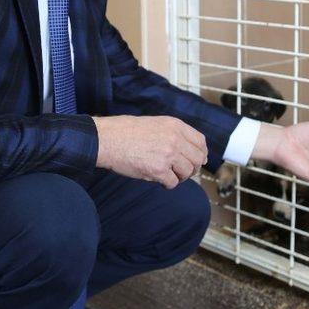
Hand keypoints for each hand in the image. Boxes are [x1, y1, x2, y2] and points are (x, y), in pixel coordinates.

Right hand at [92, 115, 207, 188]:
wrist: (107, 139)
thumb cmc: (126, 131)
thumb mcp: (155, 123)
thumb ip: (173, 134)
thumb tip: (189, 150)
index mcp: (175, 125)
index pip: (200, 141)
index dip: (201, 153)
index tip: (198, 160)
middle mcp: (175, 139)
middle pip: (197, 159)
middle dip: (192, 168)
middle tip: (182, 172)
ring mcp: (168, 155)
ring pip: (187, 172)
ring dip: (179, 177)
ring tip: (168, 176)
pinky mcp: (158, 170)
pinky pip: (172, 182)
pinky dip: (167, 184)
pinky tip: (159, 180)